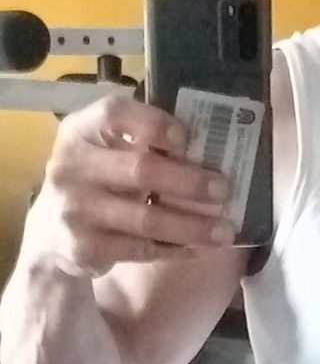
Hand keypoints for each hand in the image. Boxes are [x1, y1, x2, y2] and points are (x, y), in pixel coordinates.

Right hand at [27, 94, 235, 277]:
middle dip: (189, 181)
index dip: (153, 124)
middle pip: (140, 170)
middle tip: (223, 190)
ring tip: (224, 231)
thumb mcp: (104, 153)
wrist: (51, 233)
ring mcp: (76, 210)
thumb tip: (205, 152)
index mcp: (78, 131)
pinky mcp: (85, 248)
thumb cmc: (94, 183)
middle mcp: (71, 166)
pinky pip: (142, 249)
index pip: (113, 113)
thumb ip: (140, 145)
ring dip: (192, 226)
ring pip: (146, 219)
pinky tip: (198, 248)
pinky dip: (175, 249)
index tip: (187, 138)